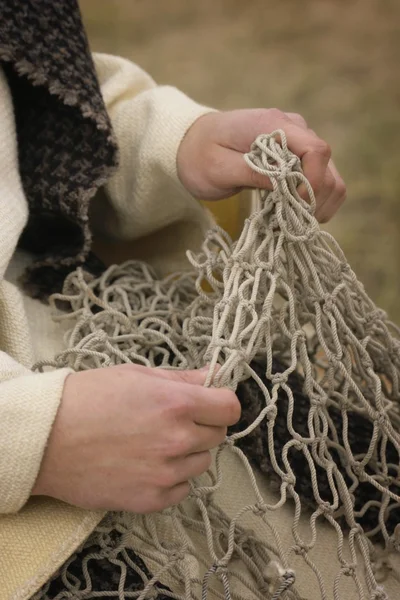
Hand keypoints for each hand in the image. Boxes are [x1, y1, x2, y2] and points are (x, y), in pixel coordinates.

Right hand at [32, 364, 239, 512]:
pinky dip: (171, 479)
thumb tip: (211, 377)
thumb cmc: (87, 398)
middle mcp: (178, 439)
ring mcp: (166, 473)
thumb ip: (180, 378)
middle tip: (171, 422)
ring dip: (186, 453)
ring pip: (201, 463)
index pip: (229, 407)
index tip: (210, 404)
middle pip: (217, 435)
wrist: (47, 439)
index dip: (221, 403)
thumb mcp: (135, 375)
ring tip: (152, 444)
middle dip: (201, 426)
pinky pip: (182, 489)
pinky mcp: (152, 499)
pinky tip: (145, 466)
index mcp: (177, 403)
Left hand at [177, 109, 345, 222]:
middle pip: (327, 166)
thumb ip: (252, 173)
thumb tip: (286, 184)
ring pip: (330, 176)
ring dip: (319, 204)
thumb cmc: (200, 156)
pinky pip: (321, 181)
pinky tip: (295, 214)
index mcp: (274, 125)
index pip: (316, 150)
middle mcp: (294, 129)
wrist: (191, 144)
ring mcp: (298, 142)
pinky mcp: (297, 157)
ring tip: (293, 222)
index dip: (313, 183)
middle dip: (316, 199)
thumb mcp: (219, 169)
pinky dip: (315, 202)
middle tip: (290, 223)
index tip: (295, 205)